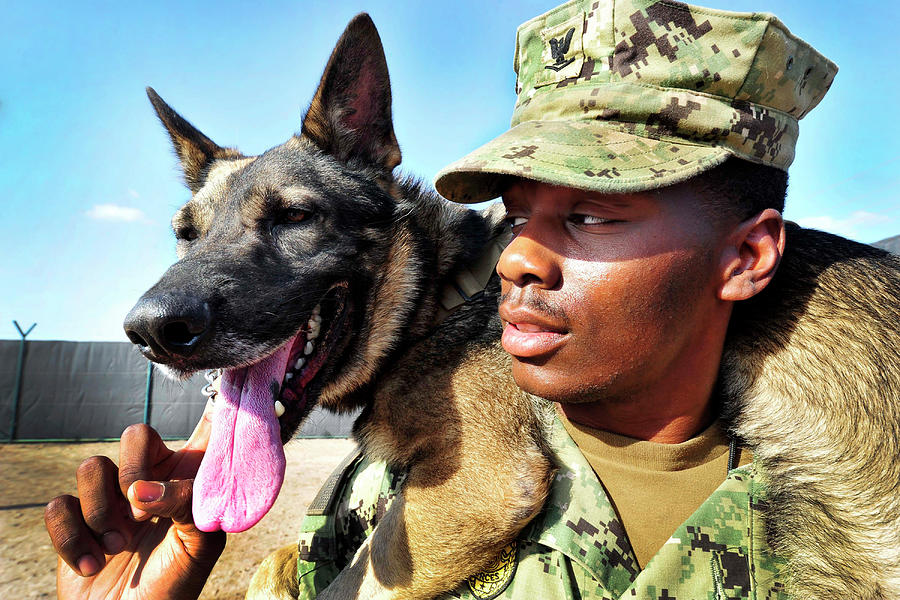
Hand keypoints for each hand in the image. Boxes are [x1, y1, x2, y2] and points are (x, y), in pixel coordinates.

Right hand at [44, 403, 225, 599]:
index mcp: (190, 480)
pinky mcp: (75, 521)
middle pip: (136, 433)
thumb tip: (140, 491)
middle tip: (140, 507)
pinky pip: (58, 504)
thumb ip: (187, 505)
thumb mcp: (199, 545)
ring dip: (100, 514)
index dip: (216, 400)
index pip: (207, 428)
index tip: (225, 373)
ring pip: (91, 467)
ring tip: (118, 547)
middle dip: (133, 468)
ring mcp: (110, 500)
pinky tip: (91, 563)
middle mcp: (151, 481)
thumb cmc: (172, 587)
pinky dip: (72, 540)